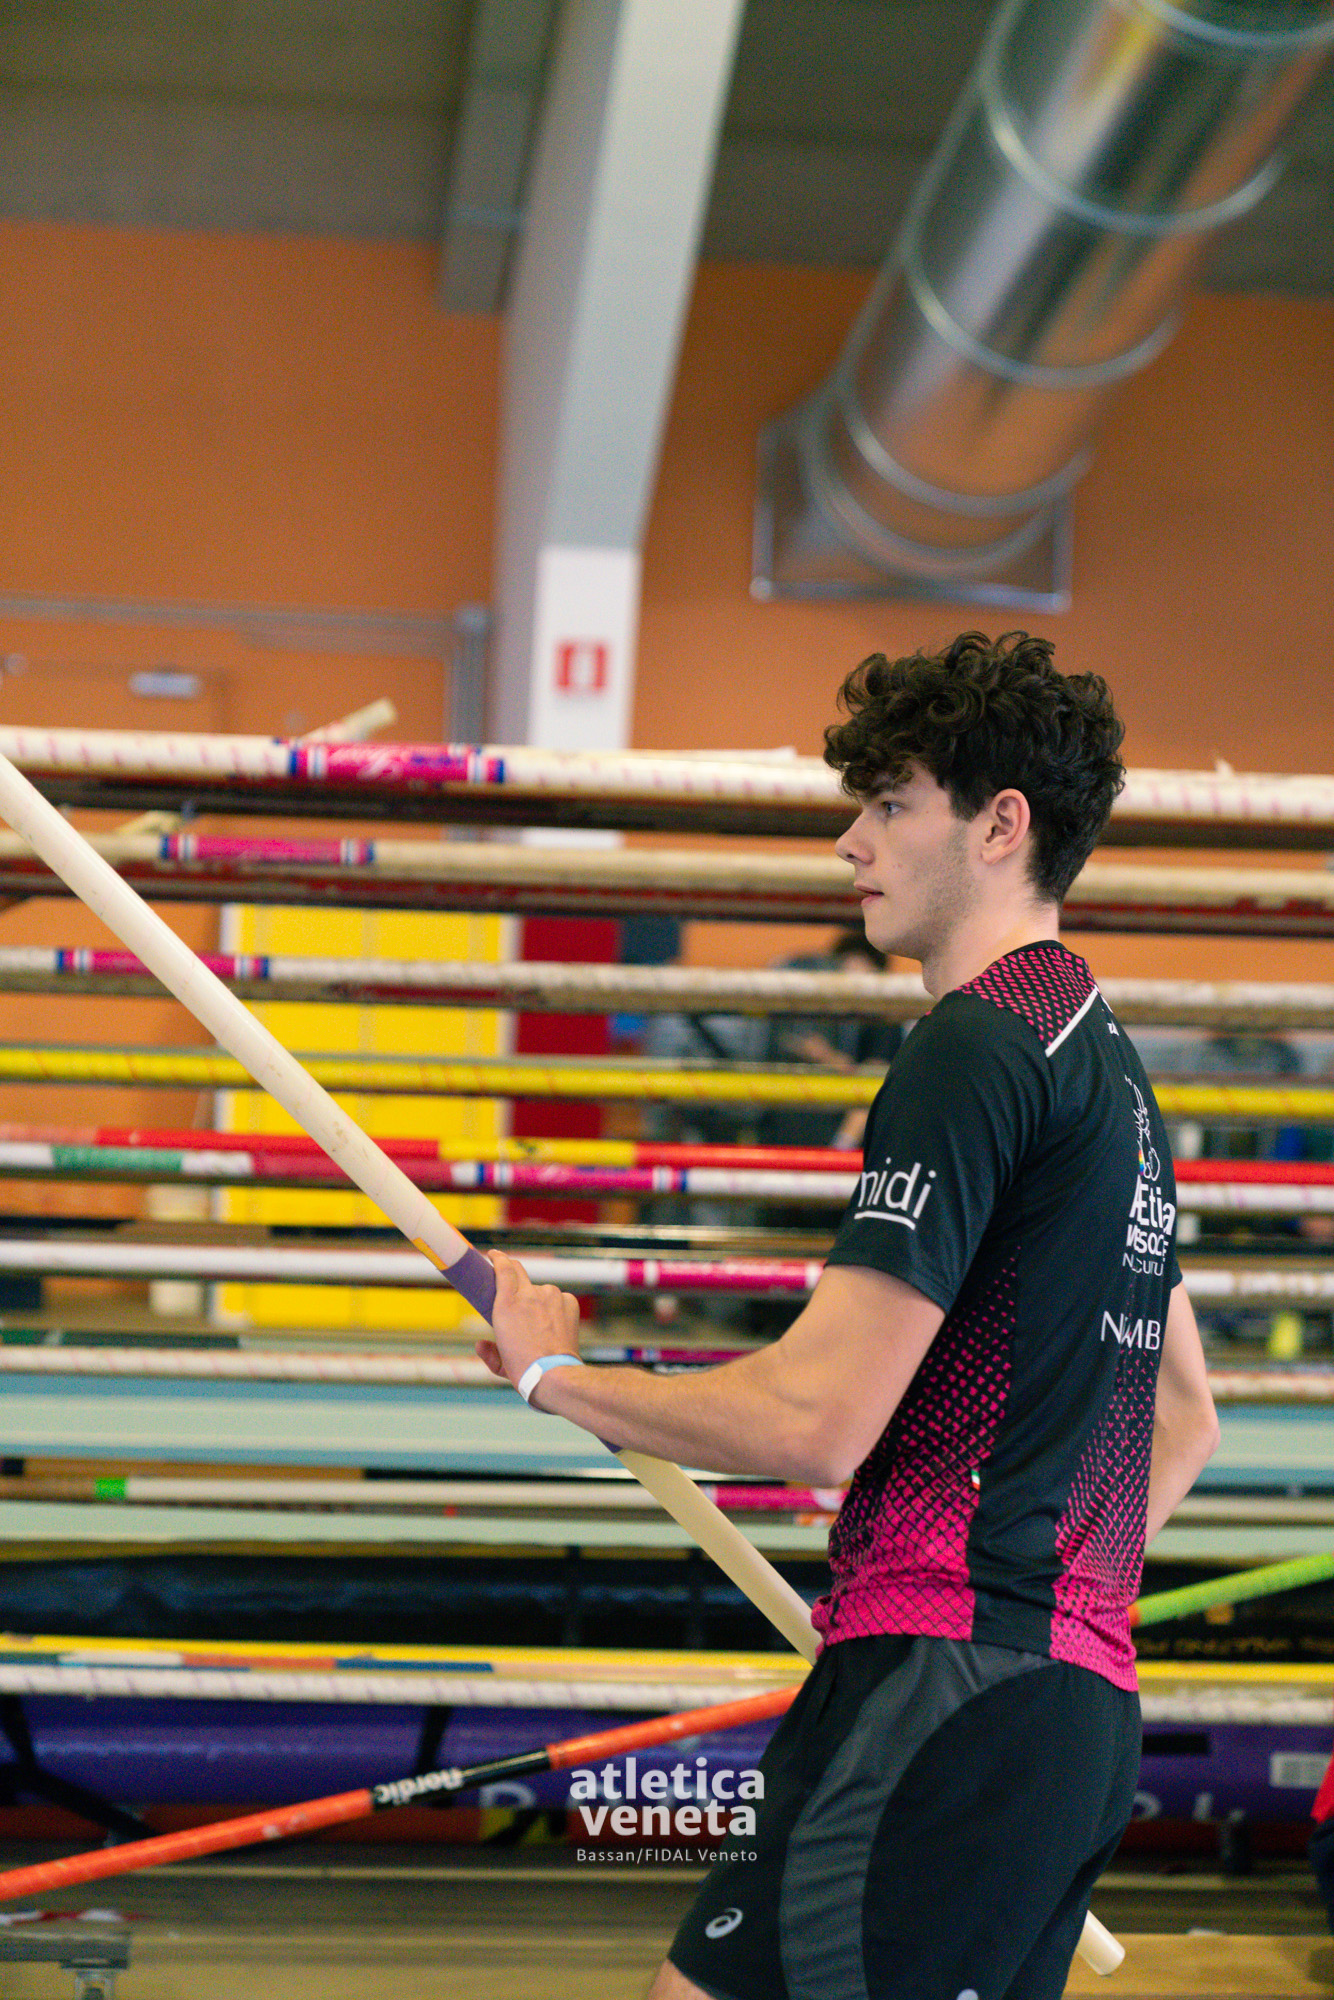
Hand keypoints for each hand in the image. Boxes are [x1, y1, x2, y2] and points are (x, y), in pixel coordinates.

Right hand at [474, 1248, 581, 1403]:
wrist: (553, 1374)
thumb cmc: (524, 1369)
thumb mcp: (500, 1364)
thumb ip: (488, 1352)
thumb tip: (480, 1345)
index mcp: (507, 1304)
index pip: (503, 1268)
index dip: (498, 1258)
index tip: (494, 1255)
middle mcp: (528, 1294)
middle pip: (520, 1271)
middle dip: (513, 1273)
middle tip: (511, 1286)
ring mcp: (550, 1295)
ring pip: (541, 1291)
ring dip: (537, 1301)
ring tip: (539, 1326)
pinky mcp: (567, 1301)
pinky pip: (558, 1298)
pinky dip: (554, 1307)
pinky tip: (554, 1326)